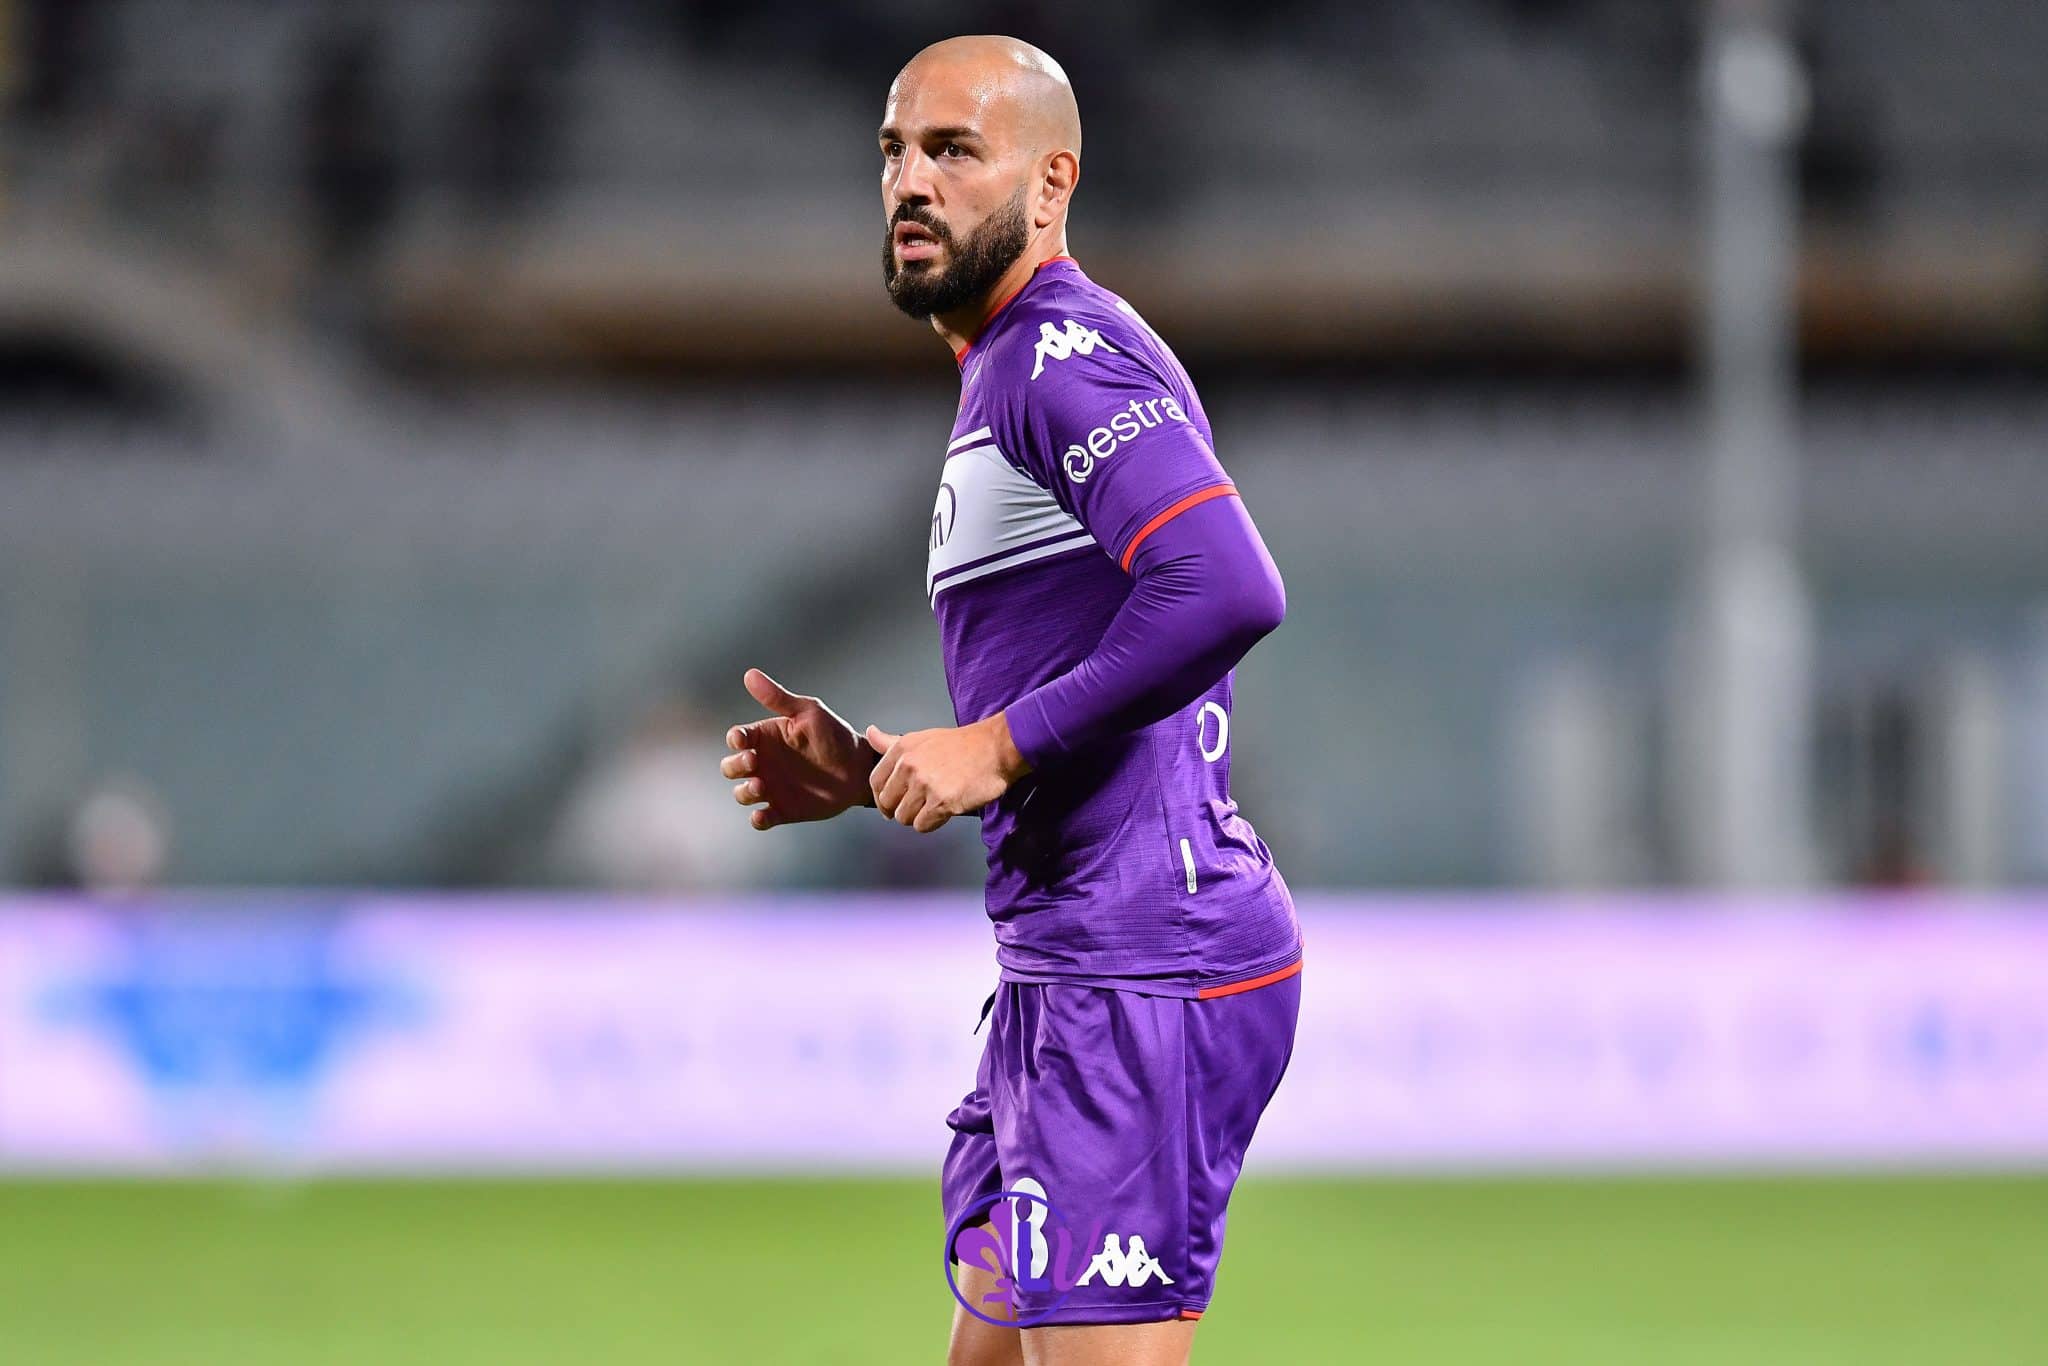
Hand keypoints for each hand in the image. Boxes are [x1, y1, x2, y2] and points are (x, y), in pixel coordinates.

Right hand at [720, 669, 874, 829]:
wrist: (859, 769)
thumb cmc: (834, 735)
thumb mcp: (808, 712)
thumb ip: (778, 698)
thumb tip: (750, 674)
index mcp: (766, 738)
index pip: (737, 738)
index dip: (735, 739)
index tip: (742, 740)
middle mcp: (764, 763)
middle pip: (731, 767)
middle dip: (735, 766)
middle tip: (753, 761)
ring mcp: (772, 788)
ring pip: (742, 794)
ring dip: (744, 792)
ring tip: (761, 786)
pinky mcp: (783, 810)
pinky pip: (760, 819)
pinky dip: (758, 820)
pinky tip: (763, 815)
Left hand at [865, 713, 1030, 833]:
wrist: (996, 749)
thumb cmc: (963, 744)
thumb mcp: (924, 737)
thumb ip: (892, 742)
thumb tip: (870, 733)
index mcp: (902, 750)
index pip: (875, 782)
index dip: (882, 797)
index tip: (892, 803)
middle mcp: (909, 766)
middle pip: (887, 803)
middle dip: (901, 808)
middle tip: (919, 805)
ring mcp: (925, 785)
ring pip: (904, 817)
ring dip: (918, 817)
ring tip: (935, 806)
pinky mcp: (941, 803)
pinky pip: (922, 825)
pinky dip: (932, 823)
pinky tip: (944, 811)